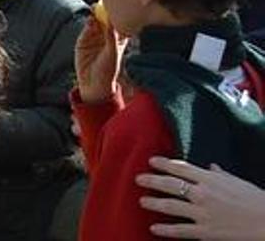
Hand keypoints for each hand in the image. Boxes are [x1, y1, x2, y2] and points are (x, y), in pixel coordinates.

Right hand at [75, 13, 126, 103]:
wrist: (92, 83)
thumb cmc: (108, 71)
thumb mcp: (113, 53)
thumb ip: (111, 37)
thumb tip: (111, 22)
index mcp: (118, 39)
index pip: (118, 23)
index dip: (117, 14)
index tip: (117, 4)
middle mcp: (106, 37)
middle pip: (105, 20)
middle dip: (105, 10)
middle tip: (103, 0)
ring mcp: (94, 38)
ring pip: (95, 22)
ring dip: (96, 15)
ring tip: (96, 8)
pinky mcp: (83, 40)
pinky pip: (86, 28)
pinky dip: (88, 23)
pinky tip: (90, 20)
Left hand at [138, 158, 264, 239]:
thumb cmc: (255, 200)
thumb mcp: (237, 182)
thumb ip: (220, 175)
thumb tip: (211, 167)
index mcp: (211, 179)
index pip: (181, 168)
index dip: (163, 163)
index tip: (151, 161)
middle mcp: (203, 194)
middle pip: (170, 184)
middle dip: (152, 180)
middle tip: (138, 178)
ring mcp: (203, 213)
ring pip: (171, 206)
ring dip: (153, 203)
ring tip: (142, 201)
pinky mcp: (206, 232)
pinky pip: (181, 230)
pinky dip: (165, 229)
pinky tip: (154, 227)